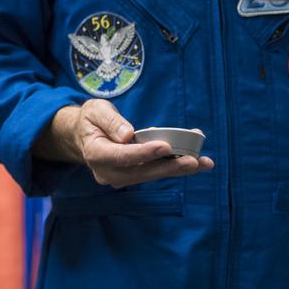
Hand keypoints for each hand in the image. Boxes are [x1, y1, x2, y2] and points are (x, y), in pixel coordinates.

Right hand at [39, 100, 213, 187]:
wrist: (85, 135)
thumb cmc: (91, 119)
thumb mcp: (95, 110)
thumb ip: (110, 121)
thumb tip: (128, 135)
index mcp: (95, 154)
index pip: (121, 156)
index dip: (144, 152)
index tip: (164, 146)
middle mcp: (107, 173)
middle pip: (141, 172)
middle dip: (169, 167)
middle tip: (193, 161)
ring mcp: (120, 178)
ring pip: (151, 175)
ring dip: (178, 169)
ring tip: (204, 163)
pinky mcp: (133, 177)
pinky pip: (155, 172)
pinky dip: (175, 167)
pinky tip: (197, 162)